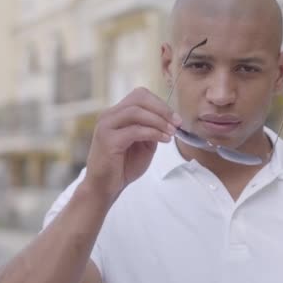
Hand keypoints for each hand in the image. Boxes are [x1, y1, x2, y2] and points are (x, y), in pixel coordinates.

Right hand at [81, 87, 180, 201]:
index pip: (140, 96)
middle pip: (139, 98)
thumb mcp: (144, 144)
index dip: (160, 104)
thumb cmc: (123, 166)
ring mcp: (106, 126)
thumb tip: (169, 120)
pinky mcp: (108, 140)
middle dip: (162, 109)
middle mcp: (109, 115)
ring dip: (159, 121)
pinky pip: (135, 130)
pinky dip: (153, 132)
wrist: (105, 187)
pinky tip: (164, 140)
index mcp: (117, 114)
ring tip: (172, 132)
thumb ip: (152, 130)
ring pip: (136, 112)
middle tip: (177, 122)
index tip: (176, 118)